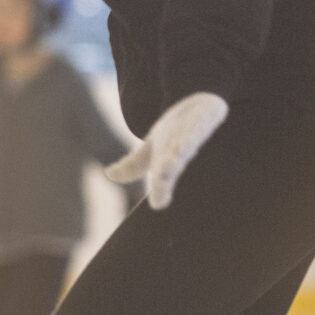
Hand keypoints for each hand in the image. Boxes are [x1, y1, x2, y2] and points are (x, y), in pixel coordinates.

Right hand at [104, 92, 228, 210]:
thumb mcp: (153, 147)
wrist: (202, 110)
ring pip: (188, 148)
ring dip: (180, 154)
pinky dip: (196, 130)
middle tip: (165, 188)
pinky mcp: (205, 121)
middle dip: (168, 176)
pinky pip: (200, 127)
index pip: (162, 180)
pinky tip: (193, 134)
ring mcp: (195, 138)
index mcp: (167, 163)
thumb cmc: (178, 134)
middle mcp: (182, 154)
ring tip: (173, 161)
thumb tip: (109, 174)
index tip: (158, 204)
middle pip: (174, 167)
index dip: (160, 190)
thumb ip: (134, 164)